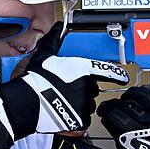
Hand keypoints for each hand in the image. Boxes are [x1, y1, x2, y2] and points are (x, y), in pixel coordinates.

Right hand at [0, 22, 128, 138]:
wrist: (27, 103)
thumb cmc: (35, 80)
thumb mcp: (44, 56)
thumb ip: (53, 41)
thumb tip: (56, 27)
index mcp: (83, 70)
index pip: (106, 71)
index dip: (116, 74)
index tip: (123, 76)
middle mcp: (87, 87)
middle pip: (92, 89)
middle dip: (83, 89)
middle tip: (67, 89)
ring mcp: (84, 104)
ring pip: (87, 104)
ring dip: (79, 103)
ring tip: (63, 101)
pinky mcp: (80, 120)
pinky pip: (83, 119)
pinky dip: (75, 117)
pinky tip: (63, 112)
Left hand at [97, 85, 149, 148]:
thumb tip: (143, 96)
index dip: (146, 90)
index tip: (140, 91)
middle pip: (140, 97)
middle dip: (128, 96)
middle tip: (124, 99)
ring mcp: (143, 128)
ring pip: (123, 107)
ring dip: (111, 106)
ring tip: (108, 108)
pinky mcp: (127, 135)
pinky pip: (113, 119)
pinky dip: (107, 118)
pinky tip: (106, 118)